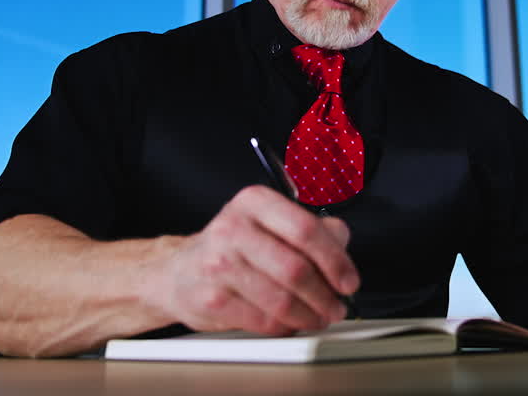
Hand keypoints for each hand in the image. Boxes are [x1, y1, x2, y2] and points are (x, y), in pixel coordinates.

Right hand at [157, 185, 358, 334]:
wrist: (179, 272)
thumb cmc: (232, 247)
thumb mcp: (270, 223)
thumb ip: (312, 230)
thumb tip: (342, 245)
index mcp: (255, 202)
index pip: (307, 230)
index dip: (336, 261)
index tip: (349, 281)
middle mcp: (233, 228)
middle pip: (296, 269)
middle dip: (325, 295)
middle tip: (337, 307)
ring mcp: (219, 264)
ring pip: (281, 300)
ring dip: (309, 316)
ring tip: (318, 317)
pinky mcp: (211, 299)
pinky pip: (263, 321)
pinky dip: (284, 327)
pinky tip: (289, 322)